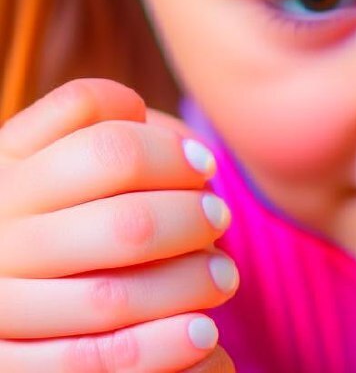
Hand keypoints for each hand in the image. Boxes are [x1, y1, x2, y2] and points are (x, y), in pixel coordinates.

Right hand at [0, 79, 237, 370]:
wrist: (30, 300)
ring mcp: (0, 307)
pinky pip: (94, 362)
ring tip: (223, 278)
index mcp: (5, 176)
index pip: (108, 150)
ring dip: (185, 289)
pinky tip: (203, 335)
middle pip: (126, 225)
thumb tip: (150, 121)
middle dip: (188, 222)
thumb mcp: (62, 157)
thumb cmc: (71, 211)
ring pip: (112, 299)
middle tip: (220, 219)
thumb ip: (94, 119)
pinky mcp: (13, 365)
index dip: (169, 155)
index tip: (205, 165)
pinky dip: (159, 348)